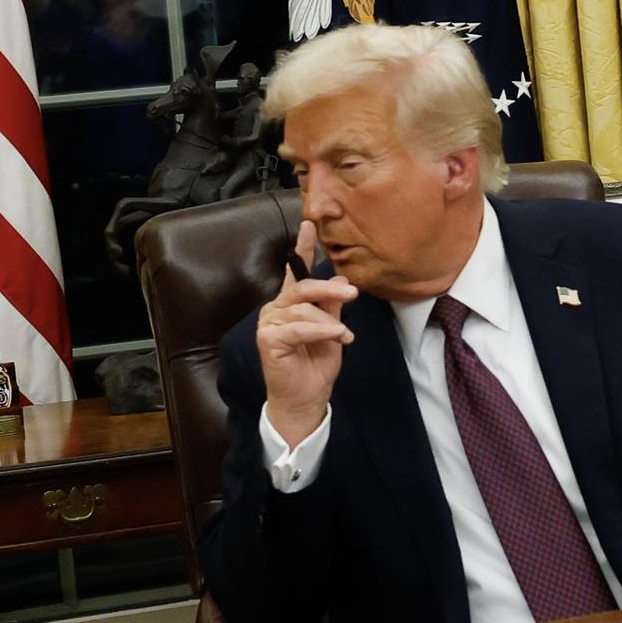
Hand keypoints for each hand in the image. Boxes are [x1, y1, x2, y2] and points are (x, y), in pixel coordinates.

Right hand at [259, 220, 356, 444]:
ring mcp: (269, 323)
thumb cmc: (317, 365)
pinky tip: (336, 338)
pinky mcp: (267, 339)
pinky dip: (320, 331)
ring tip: (344, 336)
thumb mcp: (333, 331)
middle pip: (302, 286)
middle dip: (329, 288)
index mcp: (292, 303)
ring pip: (302, 307)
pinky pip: (298, 327)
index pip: (296, 270)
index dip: (303, 247)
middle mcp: (277, 308)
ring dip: (329, 321)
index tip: (310, 223)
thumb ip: (333, 307)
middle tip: (354, 292)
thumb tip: (341, 280)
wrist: (306, 399)